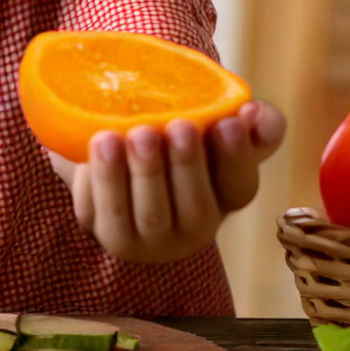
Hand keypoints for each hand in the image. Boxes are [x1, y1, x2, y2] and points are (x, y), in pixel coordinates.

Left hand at [48, 100, 285, 263]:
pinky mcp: (102, 229)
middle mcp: (190, 228)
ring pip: (147, 216)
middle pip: (195, 209)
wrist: (112, 146)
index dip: (237, 156)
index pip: (240, 186)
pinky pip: (100, 211)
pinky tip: (94, 144)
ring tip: (123, 134)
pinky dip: (98, 180)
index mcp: (223, 196)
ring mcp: (145, 237)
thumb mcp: (209, 125)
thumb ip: (242, 119)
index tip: (228, 122)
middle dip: (187, 165)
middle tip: (176, 124)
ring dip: (138, 175)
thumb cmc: (172, 133)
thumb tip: (255, 112)